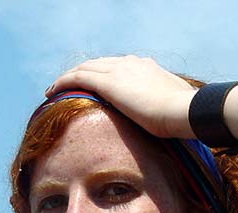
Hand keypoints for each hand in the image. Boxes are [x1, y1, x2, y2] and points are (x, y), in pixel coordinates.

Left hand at [44, 55, 196, 138]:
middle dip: (83, 73)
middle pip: (99, 64)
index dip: (103, 74)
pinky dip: (63, 82)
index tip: (95, 86)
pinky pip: (78, 77)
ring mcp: (119, 71)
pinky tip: (51, 92)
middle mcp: (131, 64)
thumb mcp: (174, 109)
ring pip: (85, 68)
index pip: (119, 67)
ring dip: (69, 77)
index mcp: (147, 68)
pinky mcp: (109, 82)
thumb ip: (165, 110)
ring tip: (55, 89)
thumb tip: (168, 123)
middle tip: (69, 86)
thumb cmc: (185, 116)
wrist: (185, 111)